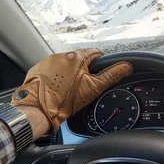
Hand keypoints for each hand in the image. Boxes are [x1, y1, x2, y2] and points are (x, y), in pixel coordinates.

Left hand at [11, 49, 132, 132]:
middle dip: (83, 70)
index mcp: (77, 57)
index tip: (99, 73)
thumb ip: (112, 75)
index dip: (100, 63)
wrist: (37, 110)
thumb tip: (127, 66)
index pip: (95, 53)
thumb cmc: (65, 100)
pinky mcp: (36, 70)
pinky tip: (56, 89)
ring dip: (68, 73)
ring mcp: (47, 62)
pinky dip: (54, 77)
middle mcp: (61, 55)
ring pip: (64, 65)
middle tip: (84, 85)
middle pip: (78, 59)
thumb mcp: (94, 88)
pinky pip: (50, 71)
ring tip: (68, 89)